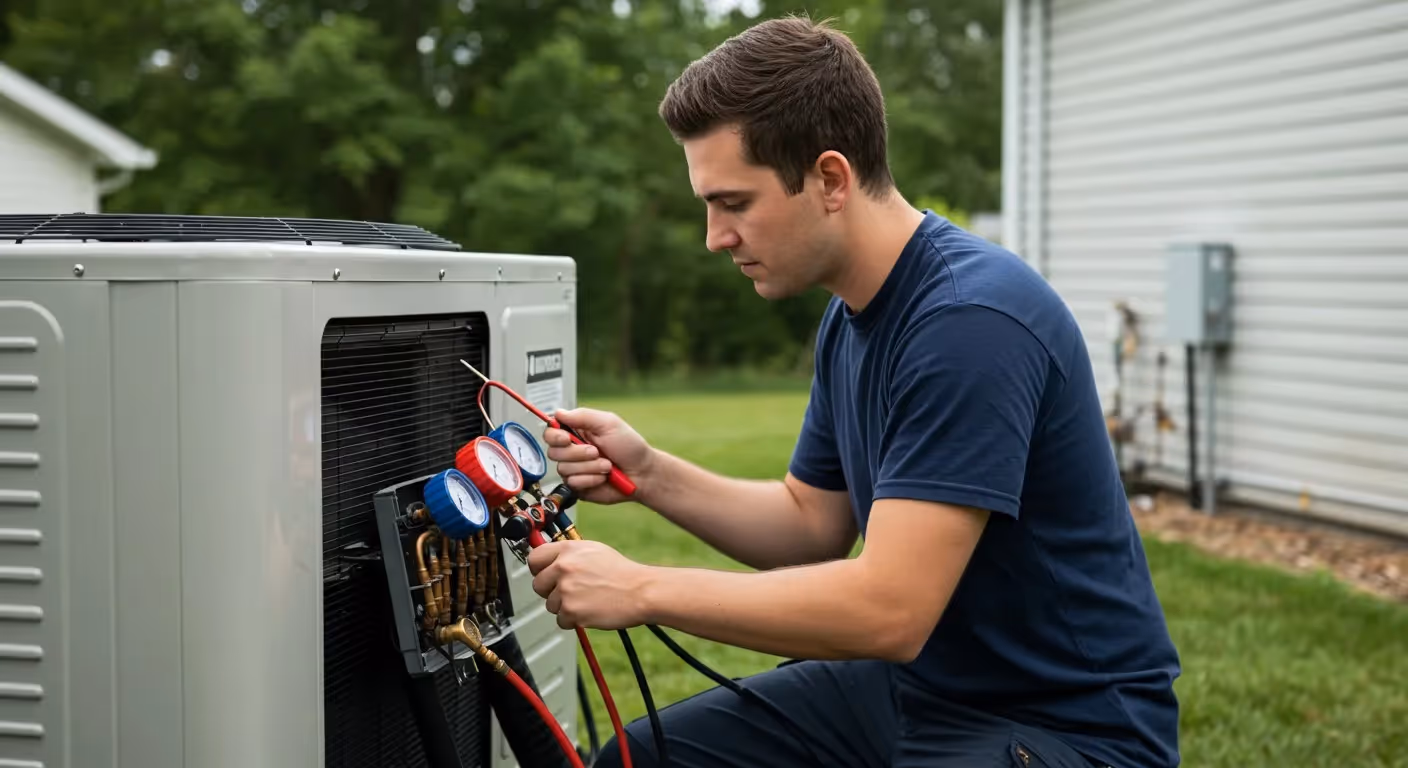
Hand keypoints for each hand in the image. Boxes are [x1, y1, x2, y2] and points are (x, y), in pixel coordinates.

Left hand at [527, 540, 650, 630]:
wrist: (639, 591)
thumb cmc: (621, 572)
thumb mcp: (594, 551)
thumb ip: (569, 555)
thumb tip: (550, 561)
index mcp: (568, 550)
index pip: (534, 558)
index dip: (539, 569)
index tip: (545, 575)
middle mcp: (563, 567)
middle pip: (538, 585)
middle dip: (550, 591)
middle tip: (570, 592)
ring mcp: (566, 590)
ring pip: (550, 605)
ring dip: (565, 607)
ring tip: (587, 601)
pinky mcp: (571, 611)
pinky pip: (561, 620)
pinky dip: (573, 620)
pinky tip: (590, 611)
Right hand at [543, 407, 653, 503]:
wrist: (642, 473)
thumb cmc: (629, 446)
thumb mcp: (609, 423)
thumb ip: (583, 416)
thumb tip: (558, 412)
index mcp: (577, 432)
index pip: (551, 432)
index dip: (554, 436)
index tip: (566, 438)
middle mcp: (572, 451)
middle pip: (553, 452)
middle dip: (577, 453)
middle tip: (597, 451)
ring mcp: (574, 469)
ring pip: (564, 469)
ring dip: (589, 467)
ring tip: (607, 465)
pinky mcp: (578, 486)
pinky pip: (573, 483)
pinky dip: (591, 479)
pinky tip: (603, 477)